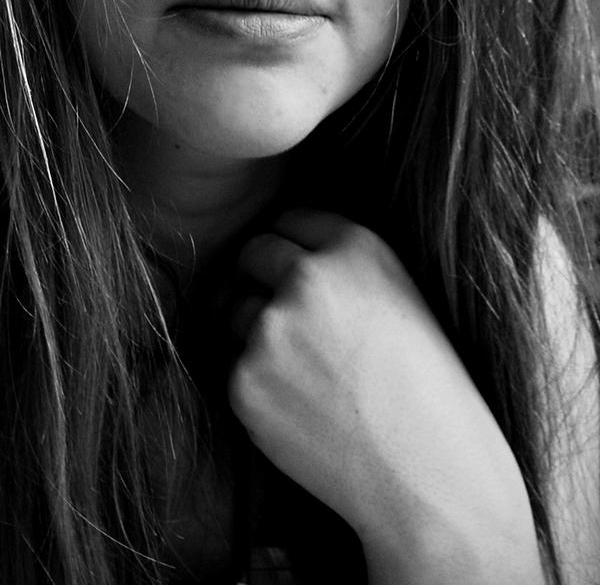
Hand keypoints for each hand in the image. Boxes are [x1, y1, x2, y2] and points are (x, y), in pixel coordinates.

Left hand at [228, 210, 543, 583]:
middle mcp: (307, 277)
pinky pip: (232, 363)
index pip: (292, 219)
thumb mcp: (401, 294)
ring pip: (234, 309)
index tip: (295, 270)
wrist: (429, 473)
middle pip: (253, 253)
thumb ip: (342, 264)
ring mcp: (270, 328)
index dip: (293, 247)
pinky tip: (297, 404)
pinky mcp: (244, 380)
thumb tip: (279, 251)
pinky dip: (253, 379)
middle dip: (262, 276)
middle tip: (286, 317)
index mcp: (355, 247)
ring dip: (253, 330)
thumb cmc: (427, 386)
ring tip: (304, 371)